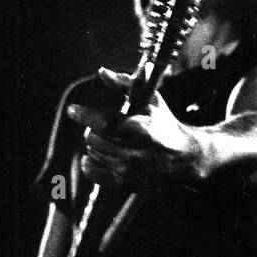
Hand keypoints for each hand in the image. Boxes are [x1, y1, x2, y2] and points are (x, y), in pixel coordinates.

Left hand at [68, 67, 206, 188]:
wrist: (184, 156)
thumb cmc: (165, 123)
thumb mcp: (150, 99)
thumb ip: (125, 85)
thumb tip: (102, 72)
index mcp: (142, 130)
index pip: (106, 123)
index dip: (85, 116)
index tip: (72, 110)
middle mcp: (135, 152)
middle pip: (95, 138)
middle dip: (93, 129)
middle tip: (100, 125)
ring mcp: (130, 170)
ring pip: (93, 154)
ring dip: (94, 144)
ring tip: (104, 139)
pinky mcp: (126, 183)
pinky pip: (94, 174)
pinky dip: (89, 164)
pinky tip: (91, 156)